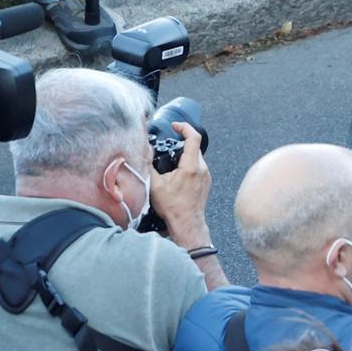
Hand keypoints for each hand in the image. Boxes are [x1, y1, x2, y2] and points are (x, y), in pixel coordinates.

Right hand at [151, 122, 214, 245]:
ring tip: (171, 164)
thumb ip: (149, 166)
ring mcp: (206, 176)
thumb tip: (145, 153)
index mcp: (191, 166)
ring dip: (184, 155)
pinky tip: (177, 176)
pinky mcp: (206, 182)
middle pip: (194, 146)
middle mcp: (202, 168)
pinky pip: (198, 167)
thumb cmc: (172, 207)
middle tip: (168, 147)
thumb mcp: (155, 185)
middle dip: (181, 143)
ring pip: (196, 157)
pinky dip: (188, 165)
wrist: (187, 224)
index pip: (193, 137)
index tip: (174, 126)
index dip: (184, 127)